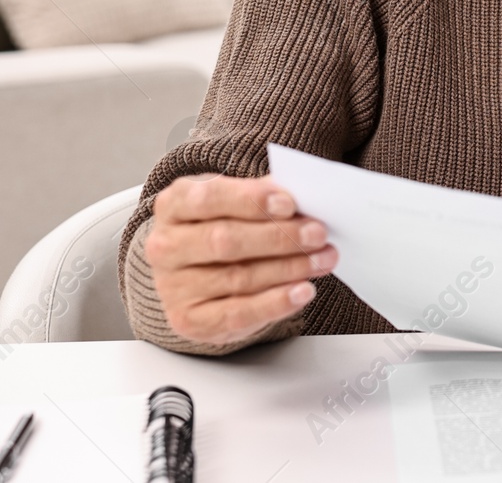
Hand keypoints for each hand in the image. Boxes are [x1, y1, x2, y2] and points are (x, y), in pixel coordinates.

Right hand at [145, 175, 335, 346]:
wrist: (198, 273)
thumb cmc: (225, 226)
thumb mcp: (240, 202)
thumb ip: (267, 197)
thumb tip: (305, 199)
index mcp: (174, 205)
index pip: (209, 198)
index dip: (251, 200)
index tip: (289, 204)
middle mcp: (165, 246)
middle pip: (224, 240)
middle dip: (278, 237)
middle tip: (318, 234)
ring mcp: (173, 286)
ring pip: (237, 277)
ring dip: (288, 268)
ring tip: (322, 260)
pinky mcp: (188, 320)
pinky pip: (237, 313)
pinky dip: (276, 302)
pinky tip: (303, 291)